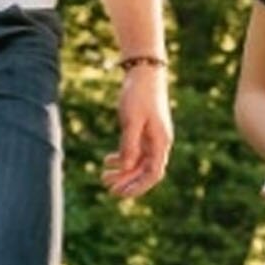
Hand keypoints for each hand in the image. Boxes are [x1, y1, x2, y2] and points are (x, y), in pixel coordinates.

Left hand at [100, 64, 172, 198]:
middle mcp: (159, 142)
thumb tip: (126, 167)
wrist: (143, 71)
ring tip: (104, 176)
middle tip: (107, 188)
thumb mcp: (132, 120)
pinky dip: (122, 157)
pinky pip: (134, 150)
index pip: (154, 174)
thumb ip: (130, 144)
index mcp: (161, 142)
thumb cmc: (139, 94)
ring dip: (123, 171)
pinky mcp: (143, 129)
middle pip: (145, 171)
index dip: (138, 187)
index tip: (120, 193)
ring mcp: (152, 136)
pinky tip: (107, 160)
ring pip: (138, 162)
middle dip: (127, 182)